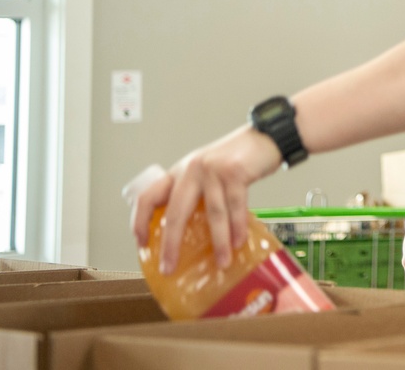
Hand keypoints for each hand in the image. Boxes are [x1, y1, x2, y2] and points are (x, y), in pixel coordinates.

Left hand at [129, 123, 282, 273]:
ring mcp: (213, 170)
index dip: (140, 221)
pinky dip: (238, 227)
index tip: (142, 244)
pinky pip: (235, 207)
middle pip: (175, 212)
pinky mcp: (235, 172)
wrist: (264, 137)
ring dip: (218, 242)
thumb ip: (196, 195)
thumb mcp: (206, 172)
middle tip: (170, 267)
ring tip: (221, 262)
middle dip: (171, 244)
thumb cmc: (236, 159)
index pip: (149, 196)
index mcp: (180, 172)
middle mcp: (192, 169)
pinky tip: (239, 242)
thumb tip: (189, 234)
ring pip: (212, 214)